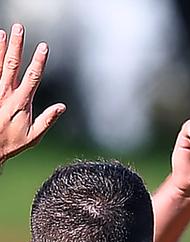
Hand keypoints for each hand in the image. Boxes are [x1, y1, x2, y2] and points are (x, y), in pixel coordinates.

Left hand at [0, 24, 64, 165]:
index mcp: (22, 102)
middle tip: (19, 28)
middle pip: (12, 63)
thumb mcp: (33, 136)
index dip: (39, 61)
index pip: (33, 76)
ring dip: (1, 47)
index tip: (43, 46)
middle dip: (17, 45)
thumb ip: (47, 120)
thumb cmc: (11, 142)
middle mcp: (7, 93)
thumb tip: (62, 107)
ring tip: (4, 32)